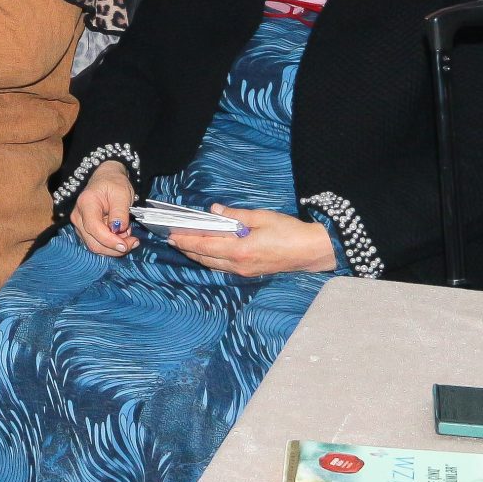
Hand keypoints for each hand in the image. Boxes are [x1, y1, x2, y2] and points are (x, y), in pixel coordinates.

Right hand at [70, 162, 138, 257]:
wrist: (106, 178)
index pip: (94, 228)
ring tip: (129, 236)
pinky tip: (121, 237)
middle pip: (94, 243)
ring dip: (114, 248)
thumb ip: (120, 212)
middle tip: (133, 242)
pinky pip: (97, 244)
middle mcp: (78, 217)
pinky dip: (111, 245)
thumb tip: (119, 229)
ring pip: (95, 247)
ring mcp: (80, 225)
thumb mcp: (121, 193)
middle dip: (115, 248)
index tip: (127, 244)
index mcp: (85, 204)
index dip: (110, 240)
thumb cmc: (114, 183)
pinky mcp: (85, 231)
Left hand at [164, 204, 338, 276]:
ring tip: (185, 244)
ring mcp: (244, 271)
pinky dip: (210, 260)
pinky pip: (223, 268)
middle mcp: (238, 264)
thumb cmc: (289, 232)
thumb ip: (236, 214)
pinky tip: (207, 252)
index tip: (171, 235)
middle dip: (187, 249)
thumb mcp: (262, 217)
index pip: (204, 246)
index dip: (186, 241)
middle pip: (205, 258)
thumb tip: (214, 209)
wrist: (311, 251)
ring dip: (197, 255)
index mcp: (240, 250)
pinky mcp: (250, 272)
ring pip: (212, 265)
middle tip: (172, 238)